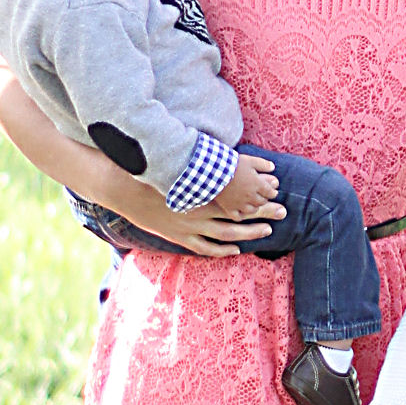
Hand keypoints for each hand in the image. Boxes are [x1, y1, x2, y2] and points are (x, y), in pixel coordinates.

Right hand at [124, 156, 283, 256]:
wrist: (122, 186)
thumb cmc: (153, 169)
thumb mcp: (180, 160)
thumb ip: (203, 160)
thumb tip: (224, 154)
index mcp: (201, 188)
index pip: (239, 194)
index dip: (259, 192)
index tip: (276, 188)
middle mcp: (200, 209)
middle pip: (240, 214)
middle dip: (263, 212)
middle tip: (283, 211)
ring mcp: (190, 225)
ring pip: (227, 234)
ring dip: (249, 234)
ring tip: (267, 231)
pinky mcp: (179, 236)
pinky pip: (206, 248)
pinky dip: (223, 250)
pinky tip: (236, 250)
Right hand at [213, 152, 283, 218]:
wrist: (214, 171)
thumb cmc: (233, 164)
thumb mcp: (250, 160)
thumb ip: (263, 164)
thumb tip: (272, 167)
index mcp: (258, 185)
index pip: (271, 193)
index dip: (272, 192)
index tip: (271, 190)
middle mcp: (251, 196)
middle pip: (263, 202)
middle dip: (264, 199)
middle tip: (262, 196)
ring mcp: (240, 204)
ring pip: (252, 210)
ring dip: (255, 207)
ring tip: (253, 204)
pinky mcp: (229, 208)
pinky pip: (237, 217)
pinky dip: (241, 216)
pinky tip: (240, 212)